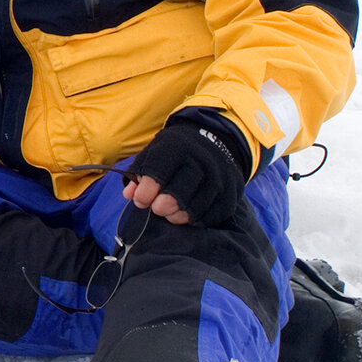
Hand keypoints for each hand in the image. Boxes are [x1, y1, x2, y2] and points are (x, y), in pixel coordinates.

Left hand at [122, 115, 248, 226]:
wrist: (214, 142)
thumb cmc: (175, 153)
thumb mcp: (154, 153)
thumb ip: (139, 172)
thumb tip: (129, 195)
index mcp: (178, 146)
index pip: (159, 170)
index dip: (147, 190)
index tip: (140, 200)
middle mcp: (202, 159)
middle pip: (181, 190)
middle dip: (164, 205)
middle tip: (157, 209)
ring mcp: (220, 176)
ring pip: (199, 204)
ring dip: (180, 215)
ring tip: (170, 215)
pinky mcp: (231, 192)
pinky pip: (214, 213)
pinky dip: (198, 219)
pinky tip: (187, 216)